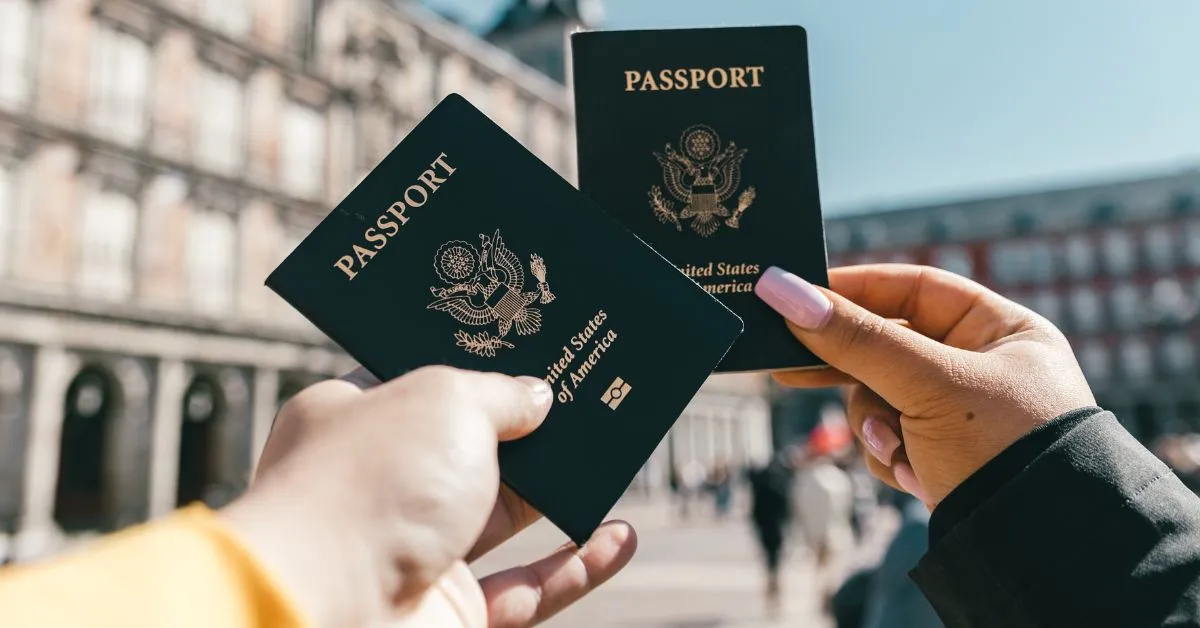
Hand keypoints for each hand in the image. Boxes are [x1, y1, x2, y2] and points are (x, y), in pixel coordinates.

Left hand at [219, 365, 637, 626]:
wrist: (327, 610)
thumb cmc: (371, 485)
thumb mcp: (445, 400)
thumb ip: (500, 393)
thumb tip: (537, 396)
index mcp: (352, 420)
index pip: (417, 380)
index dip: (473, 363)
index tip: (527, 345)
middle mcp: (379, 486)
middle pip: (469, 449)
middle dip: (528, 428)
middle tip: (585, 397)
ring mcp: (413, 553)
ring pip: (503, 518)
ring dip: (560, 493)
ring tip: (613, 456)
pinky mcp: (448, 613)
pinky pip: (526, 590)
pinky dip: (576, 568)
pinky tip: (619, 539)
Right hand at [755, 264, 1095, 506]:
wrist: (1039, 550)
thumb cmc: (1004, 448)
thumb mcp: (927, 384)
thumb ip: (855, 338)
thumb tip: (782, 289)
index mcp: (1001, 330)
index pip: (914, 289)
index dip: (855, 290)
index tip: (797, 295)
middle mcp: (982, 366)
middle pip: (888, 346)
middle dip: (852, 370)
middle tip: (788, 367)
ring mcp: (961, 415)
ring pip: (879, 398)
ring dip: (876, 425)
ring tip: (896, 449)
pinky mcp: (943, 457)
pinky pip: (890, 439)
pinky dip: (892, 456)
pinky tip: (914, 476)